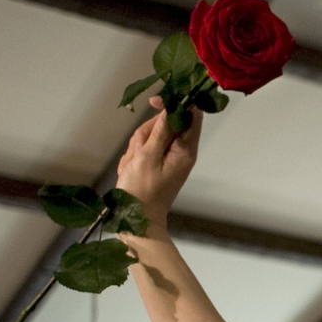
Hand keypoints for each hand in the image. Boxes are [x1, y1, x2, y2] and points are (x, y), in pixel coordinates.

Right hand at [116, 97, 201, 226]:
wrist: (136, 220)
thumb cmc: (142, 192)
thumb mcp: (148, 157)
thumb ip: (161, 130)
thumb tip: (173, 106)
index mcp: (186, 150)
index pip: (191, 114)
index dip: (174, 102)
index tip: (153, 102)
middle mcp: (182, 151)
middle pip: (165, 123)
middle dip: (146, 133)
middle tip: (138, 152)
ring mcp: (169, 157)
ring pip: (150, 134)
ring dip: (137, 146)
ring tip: (132, 165)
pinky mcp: (158, 162)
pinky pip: (144, 148)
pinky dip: (134, 156)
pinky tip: (130, 169)